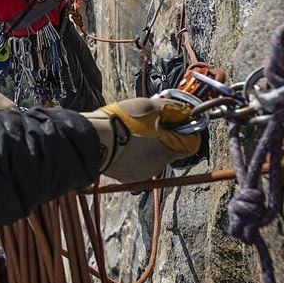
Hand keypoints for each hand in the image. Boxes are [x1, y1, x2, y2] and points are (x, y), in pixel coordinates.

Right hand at [80, 98, 199, 182]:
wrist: (92, 138)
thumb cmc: (120, 122)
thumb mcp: (150, 106)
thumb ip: (171, 109)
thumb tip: (185, 111)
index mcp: (168, 150)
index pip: (191, 144)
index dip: (186, 130)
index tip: (178, 120)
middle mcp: (158, 166)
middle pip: (170, 149)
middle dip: (164, 136)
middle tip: (150, 122)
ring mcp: (141, 173)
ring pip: (153, 157)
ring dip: (148, 145)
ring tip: (133, 131)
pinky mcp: (126, 176)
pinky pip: (137, 163)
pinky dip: (134, 153)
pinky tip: (124, 141)